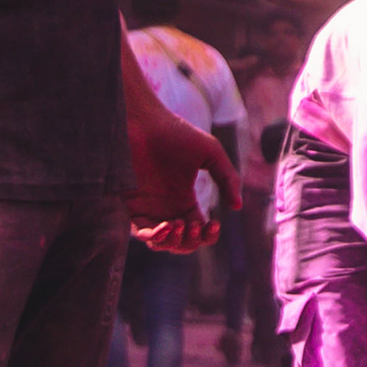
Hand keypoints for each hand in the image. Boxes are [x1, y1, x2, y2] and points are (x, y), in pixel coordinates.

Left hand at [128, 98, 235, 253]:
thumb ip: (227, 178)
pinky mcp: (131, 205)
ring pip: (161, 243)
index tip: (215, 223)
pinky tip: (165, 226)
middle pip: (180, 242)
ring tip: (177, 225)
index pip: (198, 229)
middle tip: (192, 226)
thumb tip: (236, 207)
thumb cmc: (177, 133)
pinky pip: (139, 232)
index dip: (208, 235)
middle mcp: (166, 207)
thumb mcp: (211, 154)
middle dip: (190, 242)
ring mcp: (148, 207)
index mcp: (185, 199)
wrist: (146, 123)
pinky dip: (152, 237)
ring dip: (172, 242)